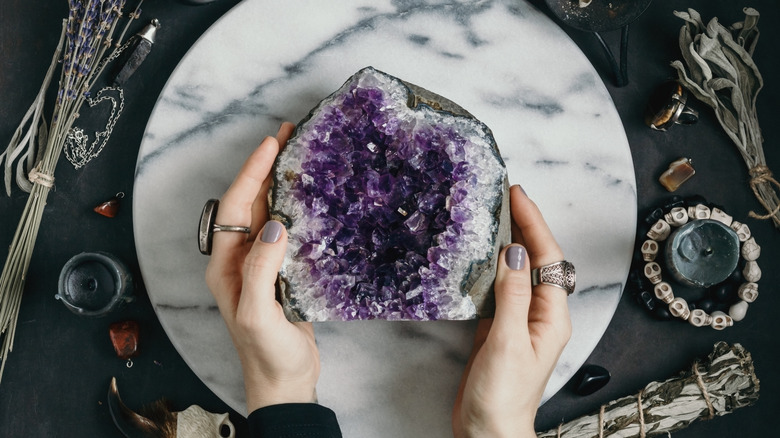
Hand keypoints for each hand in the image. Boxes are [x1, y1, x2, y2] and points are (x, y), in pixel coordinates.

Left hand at [205, 122, 320, 412]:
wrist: (284, 379)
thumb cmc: (265, 352)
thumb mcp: (258, 312)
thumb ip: (262, 268)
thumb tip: (275, 225)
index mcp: (226, 263)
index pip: (235, 206)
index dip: (252, 172)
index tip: (270, 143)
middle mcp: (239, 258)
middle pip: (248, 202)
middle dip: (264, 167)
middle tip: (286, 135)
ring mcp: (260, 263)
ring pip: (267, 211)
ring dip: (279, 182)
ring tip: (297, 154)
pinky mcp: (281, 270)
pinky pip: (285, 229)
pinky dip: (294, 206)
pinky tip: (309, 196)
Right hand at [452, 185, 571, 436]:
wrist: (488, 431)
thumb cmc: (503, 395)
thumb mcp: (509, 341)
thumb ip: (513, 295)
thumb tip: (515, 252)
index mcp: (552, 316)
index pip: (548, 258)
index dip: (534, 223)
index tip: (517, 196)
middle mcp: (540, 313)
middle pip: (537, 258)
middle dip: (525, 225)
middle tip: (506, 195)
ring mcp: (521, 319)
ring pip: (518, 269)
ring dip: (510, 241)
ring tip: (495, 214)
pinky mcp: (500, 326)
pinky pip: (501, 286)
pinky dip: (492, 264)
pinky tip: (481, 253)